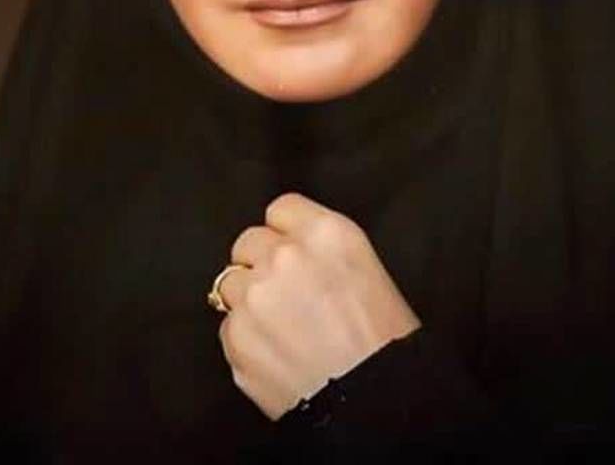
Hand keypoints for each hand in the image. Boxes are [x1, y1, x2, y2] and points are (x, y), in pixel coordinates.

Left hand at [216, 191, 419, 419]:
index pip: (281, 209)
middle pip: (249, 241)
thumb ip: (321, 250)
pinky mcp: (236, 336)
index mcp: (326, 234)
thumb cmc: (385, 344)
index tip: (294, 254)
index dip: (287, 234)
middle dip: (262, 265)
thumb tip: (289, 250)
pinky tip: (277, 356)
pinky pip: (229, 326)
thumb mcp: (366, 271)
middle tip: (288, 297)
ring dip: (248, 301)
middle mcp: (284, 256)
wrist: (376, 406)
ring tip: (282, 330)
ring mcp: (254, 296)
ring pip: (230, 283)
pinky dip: (246, 339)